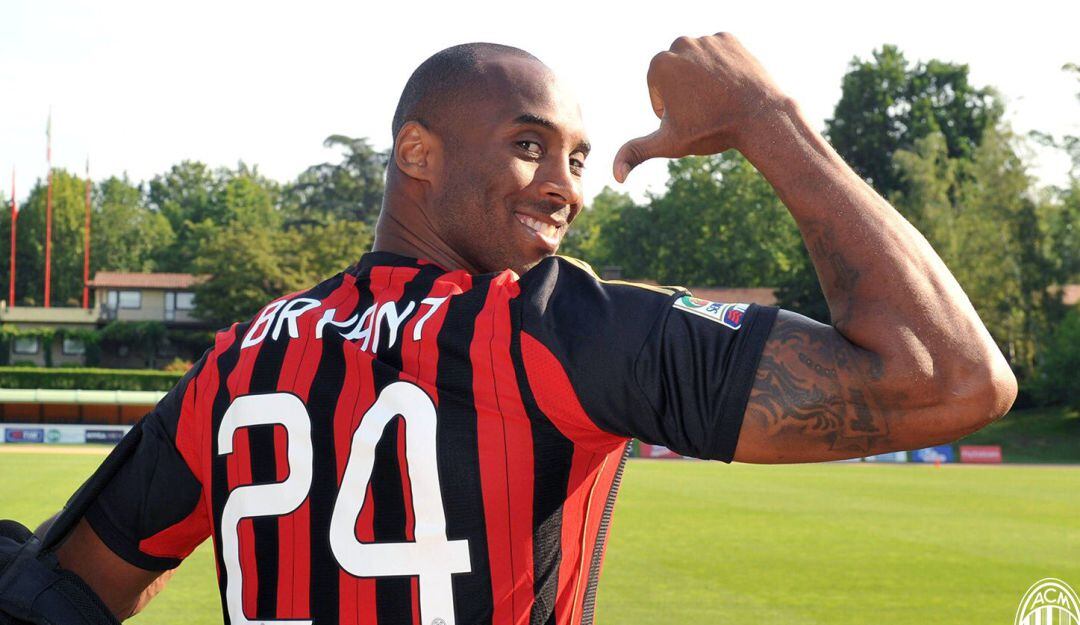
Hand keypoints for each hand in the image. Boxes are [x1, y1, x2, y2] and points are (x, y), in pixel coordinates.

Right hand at [613, 33, 788, 181]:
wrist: (759, 117)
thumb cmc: (711, 131)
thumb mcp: (669, 143)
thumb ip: (636, 153)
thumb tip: (615, 177)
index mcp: (659, 65)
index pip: (658, 91)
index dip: (671, 111)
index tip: (691, 117)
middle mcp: (680, 44)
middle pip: (677, 75)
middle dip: (685, 93)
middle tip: (707, 109)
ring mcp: (706, 38)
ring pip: (698, 65)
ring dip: (703, 80)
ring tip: (720, 98)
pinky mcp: (729, 38)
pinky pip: (718, 56)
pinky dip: (722, 69)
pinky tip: (732, 85)